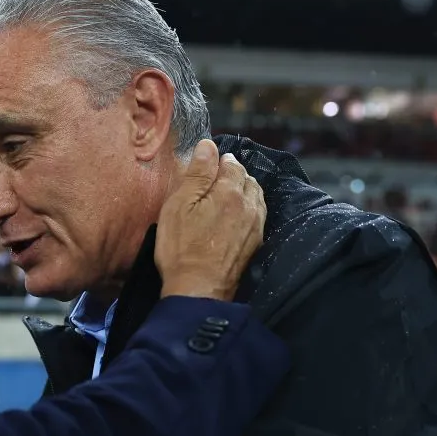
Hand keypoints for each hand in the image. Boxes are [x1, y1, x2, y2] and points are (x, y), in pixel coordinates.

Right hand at [155, 139, 264, 300]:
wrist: (198, 290)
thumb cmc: (181, 248)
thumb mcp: (179, 206)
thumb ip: (197, 173)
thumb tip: (208, 145)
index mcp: (230, 192)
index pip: (231, 163)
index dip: (217, 161)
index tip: (205, 165)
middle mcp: (250, 205)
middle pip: (247, 178)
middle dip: (232, 174)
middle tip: (211, 181)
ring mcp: (256, 225)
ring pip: (255, 195)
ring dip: (242, 190)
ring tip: (222, 196)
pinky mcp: (255, 242)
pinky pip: (257, 214)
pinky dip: (247, 208)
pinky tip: (233, 215)